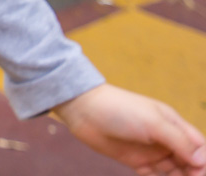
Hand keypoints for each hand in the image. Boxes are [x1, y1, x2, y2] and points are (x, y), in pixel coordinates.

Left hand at [53, 84, 205, 175]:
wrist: (83, 110)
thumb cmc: (120, 109)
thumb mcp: (153, 122)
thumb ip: (178, 141)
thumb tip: (200, 161)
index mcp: (173, 124)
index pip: (199, 147)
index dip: (203, 162)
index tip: (199, 173)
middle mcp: (165, 139)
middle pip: (189, 161)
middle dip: (193, 173)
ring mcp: (151, 151)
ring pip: (175, 170)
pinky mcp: (136, 161)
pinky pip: (155, 175)